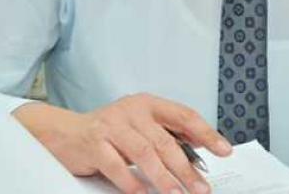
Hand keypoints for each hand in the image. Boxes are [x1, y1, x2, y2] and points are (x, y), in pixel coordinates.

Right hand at [13, 93, 231, 193]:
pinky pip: (116, 165)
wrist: (64, 133)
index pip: (184, 115)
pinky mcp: (94, 142)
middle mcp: (133, 110)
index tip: (224, 150)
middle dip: (186, 167)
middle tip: (201, 187)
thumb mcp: (140, 126)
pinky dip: (131, 182)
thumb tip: (201, 148)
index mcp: (149, 103)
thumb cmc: (109, 132)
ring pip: (144, 153)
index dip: (206, 133)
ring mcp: (112, 125)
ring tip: (176, 193)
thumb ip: (166, 134)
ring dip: (163, 177)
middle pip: (166, 140)